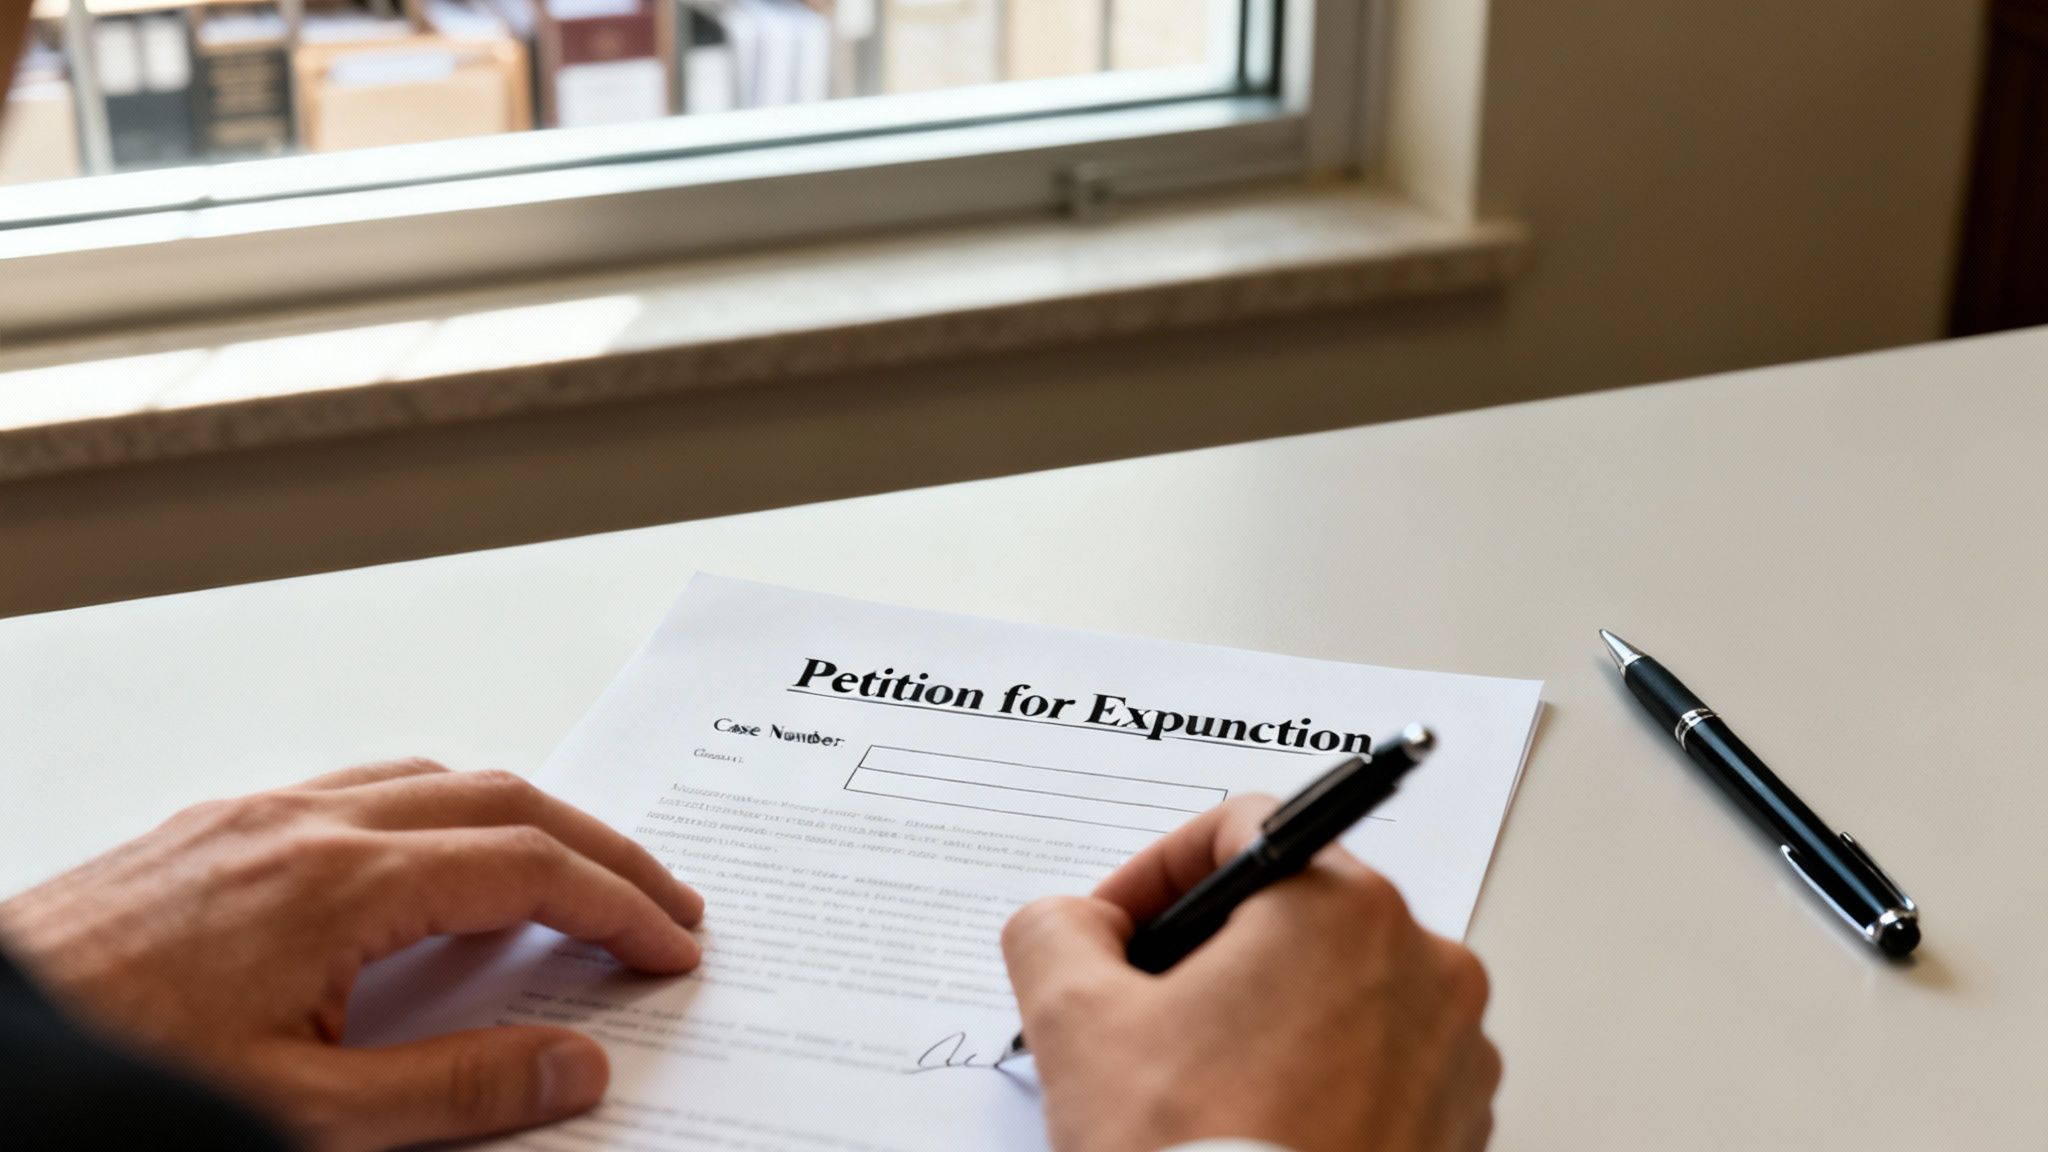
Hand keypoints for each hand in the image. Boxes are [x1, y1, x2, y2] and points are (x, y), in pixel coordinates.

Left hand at [0, 759, 702, 1150]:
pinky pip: (362, 787)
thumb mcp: (301, 1120)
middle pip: (501, 798)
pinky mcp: (212, 830)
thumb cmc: (112, 1089)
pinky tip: (440, 862)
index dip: (620, 904)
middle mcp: (303, 823)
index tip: (672, 944)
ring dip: (524, 818)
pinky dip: (441, 811)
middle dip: (601, 847)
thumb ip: (455, 1091)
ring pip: (432, 779)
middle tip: (665, 901)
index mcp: (337, 884)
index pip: (529, 869)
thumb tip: (578, 1065)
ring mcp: (253, 816)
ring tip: (576, 875)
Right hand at [1003, 795, 1499, 1151]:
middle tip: (1144, 1012)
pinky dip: (1322, 1076)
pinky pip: (1383, 1065)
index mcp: (1340, 909)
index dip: (1157, 872)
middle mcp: (1423, 964)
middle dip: (1212, 952)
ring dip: (1268, 1015)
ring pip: (1341, 990)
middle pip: (1295, 912)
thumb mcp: (1074, 1024)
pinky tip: (1257, 1121)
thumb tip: (1073, 923)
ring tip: (1198, 1081)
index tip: (1116, 930)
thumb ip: (1055, 931)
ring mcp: (1455, 1051)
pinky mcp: (1460, 1124)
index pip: (1243, 828)